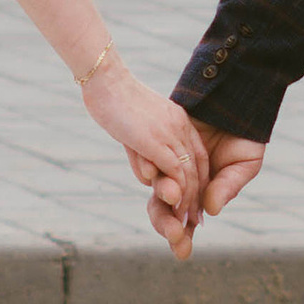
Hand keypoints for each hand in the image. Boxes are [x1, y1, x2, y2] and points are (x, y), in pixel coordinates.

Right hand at [81, 62, 207, 232]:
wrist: (105, 80)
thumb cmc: (114, 101)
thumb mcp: (137, 126)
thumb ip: (146, 149)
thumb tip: (149, 173)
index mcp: (179, 121)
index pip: (198, 156)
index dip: (199, 181)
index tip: (195, 203)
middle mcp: (180, 127)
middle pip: (197, 167)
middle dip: (196, 197)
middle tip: (195, 222)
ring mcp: (169, 133)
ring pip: (188, 173)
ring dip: (188, 200)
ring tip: (185, 222)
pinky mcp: (155, 141)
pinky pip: (173, 170)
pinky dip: (176, 190)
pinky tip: (174, 206)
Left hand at [145, 123, 267, 262]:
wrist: (235, 100)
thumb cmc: (245, 137)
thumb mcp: (243, 165)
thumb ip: (227, 186)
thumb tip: (210, 210)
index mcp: (201, 195)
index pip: (186, 222)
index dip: (182, 239)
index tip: (182, 252)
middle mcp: (181, 184)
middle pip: (166, 212)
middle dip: (167, 227)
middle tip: (174, 235)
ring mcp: (168, 165)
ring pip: (156, 191)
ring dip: (161, 204)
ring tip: (171, 204)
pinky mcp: (158, 144)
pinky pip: (149, 162)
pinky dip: (151, 174)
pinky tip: (159, 182)